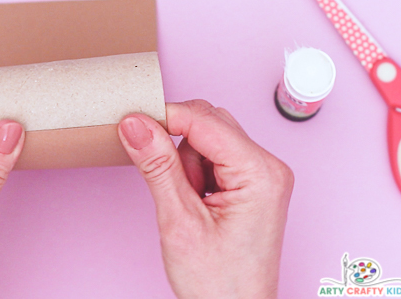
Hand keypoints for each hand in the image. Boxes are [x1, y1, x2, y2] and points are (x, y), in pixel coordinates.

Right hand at [118, 100, 293, 298]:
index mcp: (259, 173)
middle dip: (179, 149)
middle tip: (171, 186)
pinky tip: (197, 203)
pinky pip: (213, 158)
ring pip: (207, 139)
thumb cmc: (218, 282)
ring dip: (186, 165)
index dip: (165, 118)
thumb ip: (158, 166)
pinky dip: (194, 174)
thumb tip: (136, 125)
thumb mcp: (180, 221)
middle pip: (209, 123)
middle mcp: (267, 167)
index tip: (133, 126)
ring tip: (189, 206)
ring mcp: (261, 175)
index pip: (205, 121)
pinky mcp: (251, 183)